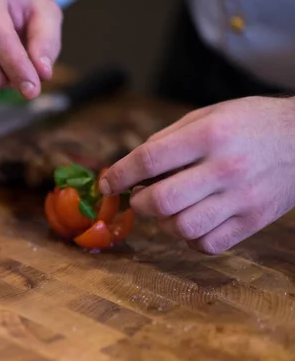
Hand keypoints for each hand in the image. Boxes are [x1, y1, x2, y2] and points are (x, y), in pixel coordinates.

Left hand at [98, 96, 294, 253]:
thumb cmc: (249, 123)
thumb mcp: (207, 115)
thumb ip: (167, 139)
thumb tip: (131, 167)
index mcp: (209, 135)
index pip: (148, 159)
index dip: (119, 175)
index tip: (107, 184)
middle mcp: (224, 168)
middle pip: (161, 201)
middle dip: (138, 204)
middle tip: (139, 198)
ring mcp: (241, 198)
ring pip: (182, 228)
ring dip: (163, 223)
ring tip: (168, 210)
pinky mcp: (253, 220)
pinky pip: (208, 244)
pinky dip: (190, 239)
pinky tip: (192, 222)